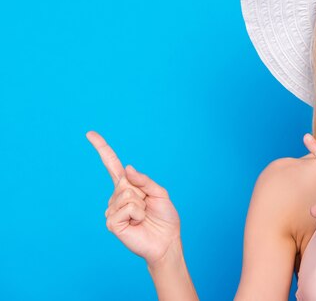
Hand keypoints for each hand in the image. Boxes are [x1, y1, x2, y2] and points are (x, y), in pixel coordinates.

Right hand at [87, 131, 180, 266]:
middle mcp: (117, 196)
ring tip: (143, 216)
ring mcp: (112, 210)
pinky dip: (138, 214)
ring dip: (142, 205)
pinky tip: (137, 223)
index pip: (111, 164)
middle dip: (143, 192)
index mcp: (128, 186)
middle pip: (126, 181)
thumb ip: (144, 180)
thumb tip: (128, 168)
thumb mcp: (160, 193)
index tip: (90, 133)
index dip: (102, 148)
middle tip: (148, 207)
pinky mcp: (112, 222)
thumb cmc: (165, 218)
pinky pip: (127, 208)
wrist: (166, 241)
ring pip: (127, 194)